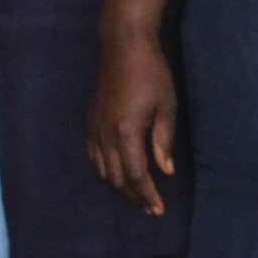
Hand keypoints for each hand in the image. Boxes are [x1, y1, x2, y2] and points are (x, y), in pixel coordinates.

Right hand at [87, 29, 178, 214]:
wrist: (123, 48)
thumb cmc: (152, 74)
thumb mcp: (166, 106)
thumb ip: (163, 141)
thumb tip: (165, 171)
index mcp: (126, 132)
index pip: (136, 175)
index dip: (147, 195)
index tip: (158, 208)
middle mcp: (105, 136)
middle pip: (117, 179)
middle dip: (134, 197)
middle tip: (150, 208)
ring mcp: (94, 131)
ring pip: (103, 172)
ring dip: (120, 188)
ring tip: (138, 197)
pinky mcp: (90, 125)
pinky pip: (95, 159)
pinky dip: (107, 173)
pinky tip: (119, 177)